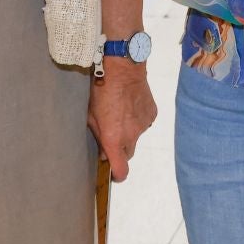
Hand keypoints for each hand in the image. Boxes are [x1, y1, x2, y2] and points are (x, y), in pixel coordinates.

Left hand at [89, 63, 157, 181]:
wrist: (123, 69)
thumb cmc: (101, 92)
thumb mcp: (91, 116)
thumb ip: (98, 136)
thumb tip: (104, 151)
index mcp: (114, 139)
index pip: (121, 170)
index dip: (117, 174)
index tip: (113, 171)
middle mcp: (131, 136)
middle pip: (128, 154)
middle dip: (120, 150)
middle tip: (112, 135)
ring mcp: (144, 126)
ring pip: (136, 137)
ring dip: (129, 132)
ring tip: (121, 113)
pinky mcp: (152, 114)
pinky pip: (144, 123)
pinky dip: (137, 119)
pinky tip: (131, 105)